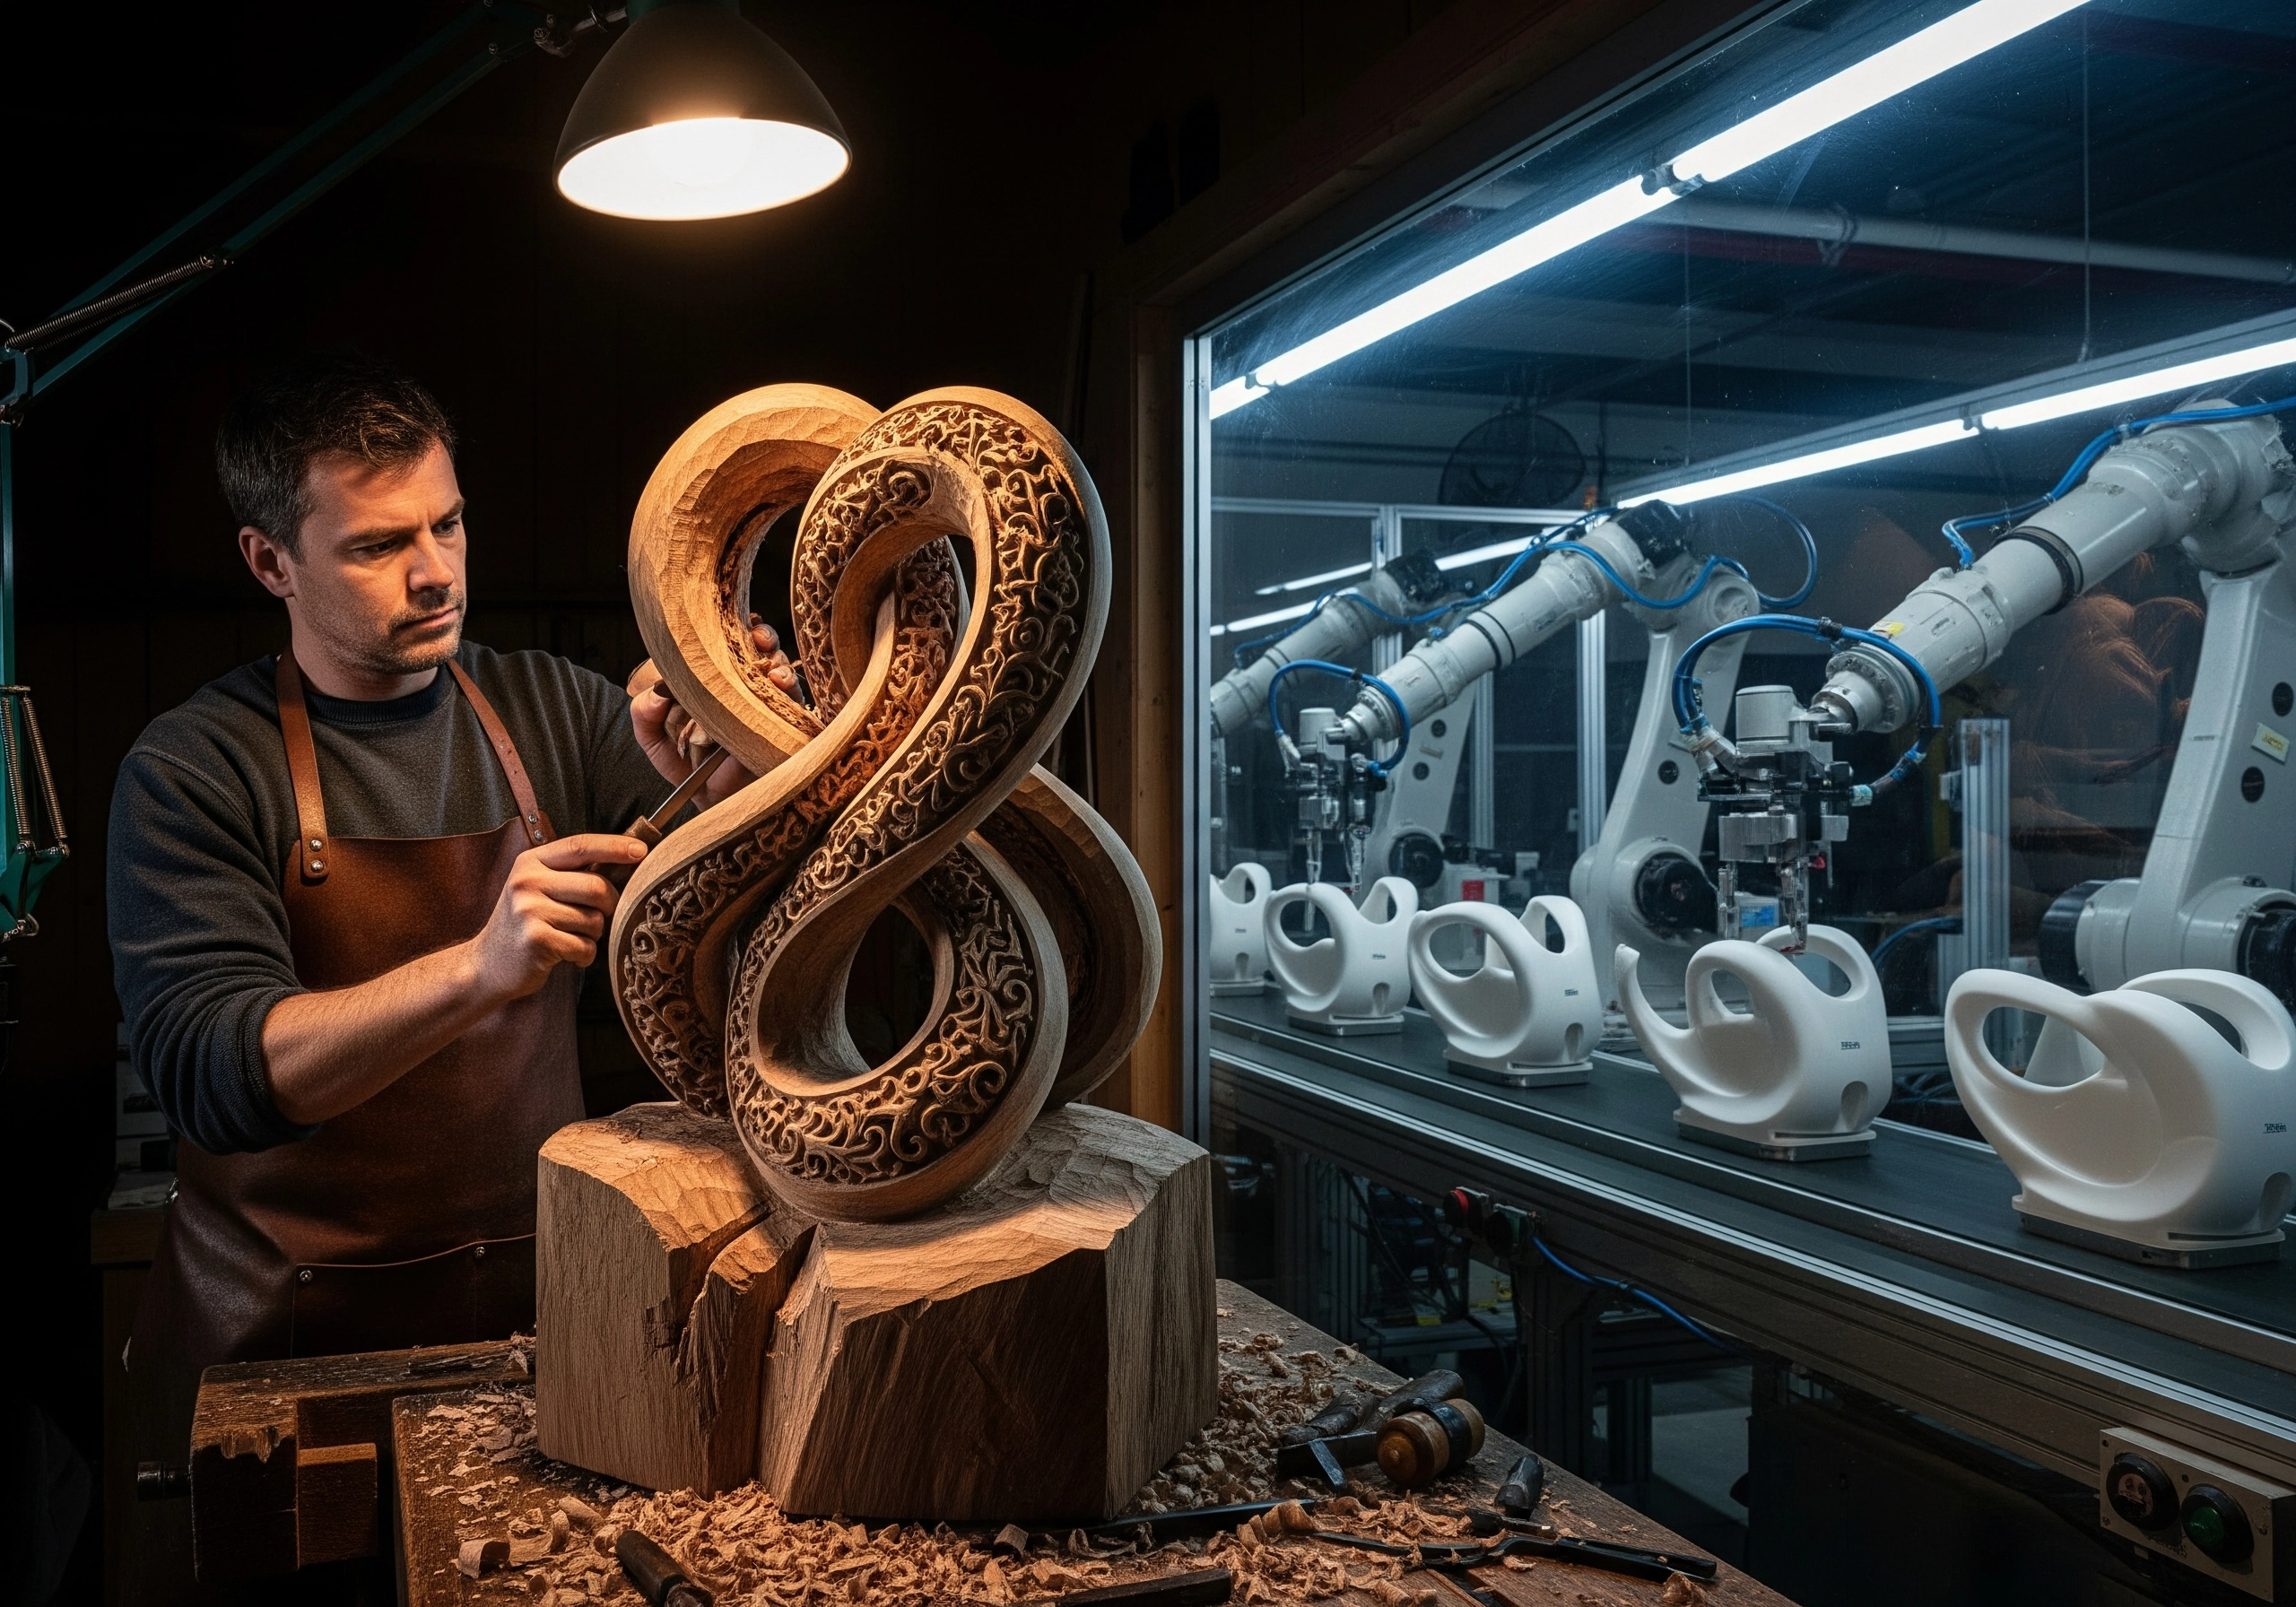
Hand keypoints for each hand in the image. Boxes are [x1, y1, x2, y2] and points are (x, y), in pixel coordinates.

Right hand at [467, 834, 645, 1001]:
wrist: (486, 966)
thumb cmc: (525, 925)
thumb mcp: (538, 888)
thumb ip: (571, 874)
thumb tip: (626, 860)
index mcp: (531, 863)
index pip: (580, 845)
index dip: (614, 847)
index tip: (642, 850)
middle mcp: (527, 882)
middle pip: (596, 886)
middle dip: (610, 906)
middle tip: (599, 918)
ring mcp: (529, 911)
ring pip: (594, 920)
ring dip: (594, 935)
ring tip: (571, 938)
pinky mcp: (536, 940)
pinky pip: (585, 946)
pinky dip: (584, 955)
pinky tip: (566, 955)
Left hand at [629, 626, 786, 804]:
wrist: (711, 804)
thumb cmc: (688, 769)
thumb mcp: (655, 742)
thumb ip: (644, 716)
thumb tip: (655, 692)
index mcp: (718, 683)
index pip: (730, 648)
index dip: (733, 632)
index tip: (728, 627)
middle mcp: (747, 690)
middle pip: (763, 651)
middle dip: (764, 637)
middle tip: (757, 637)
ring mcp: (769, 707)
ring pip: (782, 671)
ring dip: (780, 663)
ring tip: (771, 667)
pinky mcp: (786, 727)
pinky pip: (795, 704)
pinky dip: (790, 690)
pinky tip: (780, 684)